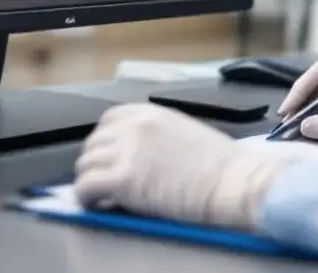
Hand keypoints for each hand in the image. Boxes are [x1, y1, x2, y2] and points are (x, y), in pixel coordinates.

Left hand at [75, 104, 290, 229]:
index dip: (106, 141)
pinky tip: (98, 205)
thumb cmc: (221, 163)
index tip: (110, 157)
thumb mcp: (184, 132)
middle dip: (96, 162)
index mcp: (150, 113)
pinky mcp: (123, 179)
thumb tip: (137, 153)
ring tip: (103, 196)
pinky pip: (86, 187)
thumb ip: (156, 135)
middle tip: (106, 181)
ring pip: (85, 165)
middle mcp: (134, 126)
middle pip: (94, 143)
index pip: (109, 120)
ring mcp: (127, 151)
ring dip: (91, 180)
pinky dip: (87, 198)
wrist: (231, 181)